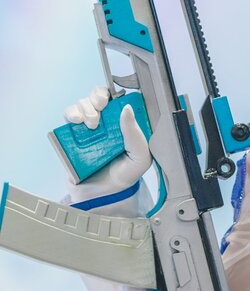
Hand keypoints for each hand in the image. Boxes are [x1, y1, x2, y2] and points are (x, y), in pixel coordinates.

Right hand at [63, 86, 151, 201]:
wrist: (103, 196)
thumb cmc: (124, 177)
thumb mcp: (140, 158)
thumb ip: (136, 134)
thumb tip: (126, 108)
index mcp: (123, 125)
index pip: (117, 100)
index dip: (113, 94)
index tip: (112, 100)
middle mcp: (105, 123)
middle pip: (97, 97)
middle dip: (97, 98)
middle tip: (100, 108)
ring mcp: (87, 128)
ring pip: (82, 104)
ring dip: (85, 107)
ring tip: (90, 124)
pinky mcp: (71, 136)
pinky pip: (68, 116)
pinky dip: (71, 113)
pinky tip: (77, 122)